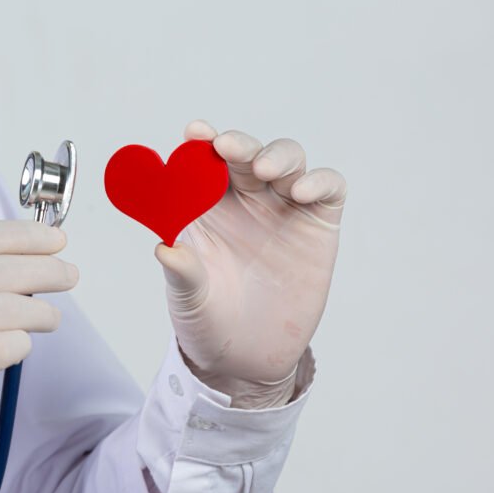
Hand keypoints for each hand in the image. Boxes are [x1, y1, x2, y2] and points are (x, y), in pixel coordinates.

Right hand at [0, 220, 78, 482]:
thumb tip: (4, 264)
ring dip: (41, 312)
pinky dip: (21, 345)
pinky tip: (20, 346)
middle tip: (68, 274)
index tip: (53, 239)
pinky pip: (7, 346)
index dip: (23, 234)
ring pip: (13, 307)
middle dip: (46, 269)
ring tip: (50, 317)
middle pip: (2, 268)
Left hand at [156, 121, 345, 408]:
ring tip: (264, 169)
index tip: (194, 132)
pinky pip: (328, 189)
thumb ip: (181, 273)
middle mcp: (245, 200)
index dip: (200, 142)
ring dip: (276, 155)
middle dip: (238, 144)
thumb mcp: (189, 299)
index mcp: (205, 206)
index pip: (203, 162)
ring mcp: (283, 208)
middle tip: (225, 147)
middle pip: (246, 154)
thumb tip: (165, 249)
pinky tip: (301, 191)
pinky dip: (319, 180)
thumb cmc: (207, 321)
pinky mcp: (318, 225)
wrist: (245, 360)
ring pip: (287, 160)